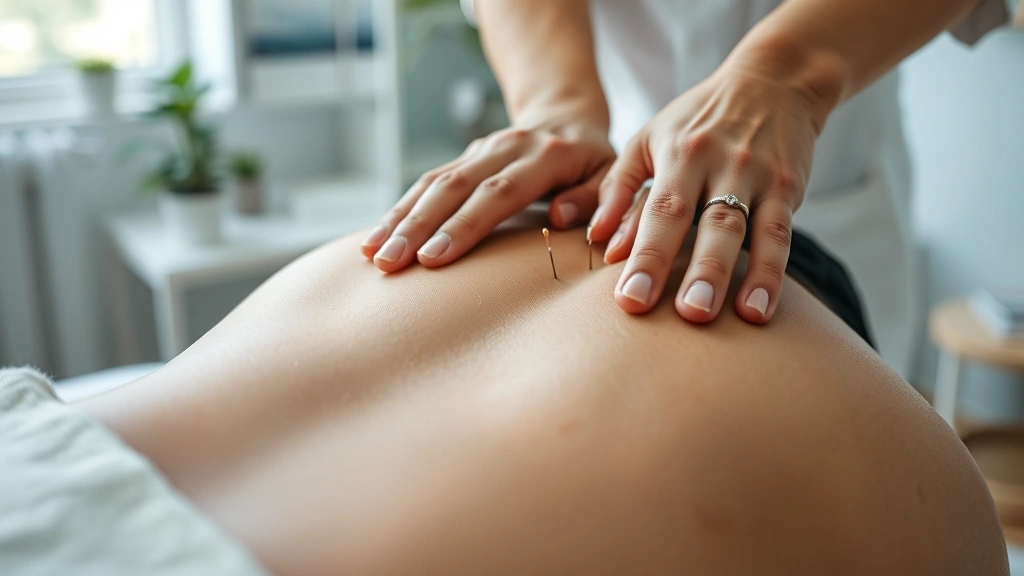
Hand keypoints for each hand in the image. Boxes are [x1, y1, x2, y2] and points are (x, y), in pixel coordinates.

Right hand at [361, 108, 615, 272]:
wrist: (568, 115)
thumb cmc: (596, 161)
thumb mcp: (616, 176)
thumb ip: (598, 198)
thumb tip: (562, 217)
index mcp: (547, 154)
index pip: (499, 192)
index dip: (465, 224)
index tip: (434, 258)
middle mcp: (506, 147)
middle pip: (454, 186)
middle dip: (417, 226)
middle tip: (389, 263)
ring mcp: (480, 150)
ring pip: (432, 182)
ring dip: (399, 219)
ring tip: (372, 254)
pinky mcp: (463, 158)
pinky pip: (425, 183)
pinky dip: (399, 210)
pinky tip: (374, 238)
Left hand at [588, 61, 824, 324]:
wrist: (774, 80)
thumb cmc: (698, 120)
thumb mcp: (648, 141)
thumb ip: (619, 190)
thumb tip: (598, 242)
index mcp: (679, 153)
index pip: (659, 210)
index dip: (645, 255)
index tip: (629, 300)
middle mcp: (720, 163)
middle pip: (705, 222)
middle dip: (696, 271)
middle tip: (686, 316)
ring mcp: (757, 176)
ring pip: (748, 230)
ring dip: (742, 276)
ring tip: (735, 317)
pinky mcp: (788, 188)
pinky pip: (781, 235)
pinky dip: (773, 274)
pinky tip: (761, 310)